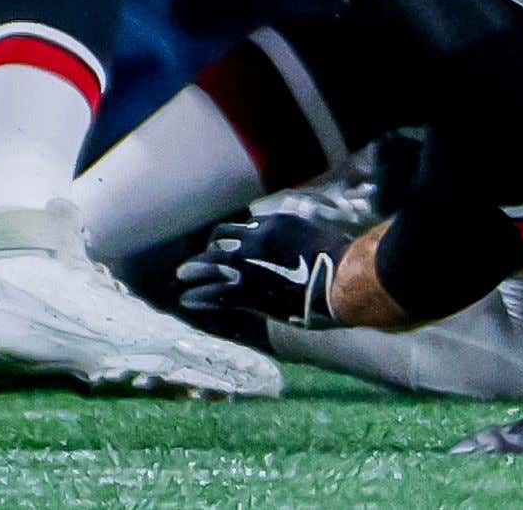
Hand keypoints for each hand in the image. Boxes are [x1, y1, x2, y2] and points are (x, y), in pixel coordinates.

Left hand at [177, 207, 361, 337]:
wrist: (342, 278)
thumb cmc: (341, 260)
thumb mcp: (318, 237)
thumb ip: (299, 240)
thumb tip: (298, 245)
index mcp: (276, 222)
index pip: (246, 226)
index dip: (234, 238)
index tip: (228, 247)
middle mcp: (258, 237)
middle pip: (223, 239)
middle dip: (207, 251)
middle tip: (194, 260)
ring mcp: (251, 262)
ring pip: (212, 264)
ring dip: (195, 271)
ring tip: (181, 277)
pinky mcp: (249, 290)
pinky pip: (216, 292)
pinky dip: (199, 296)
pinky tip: (188, 301)